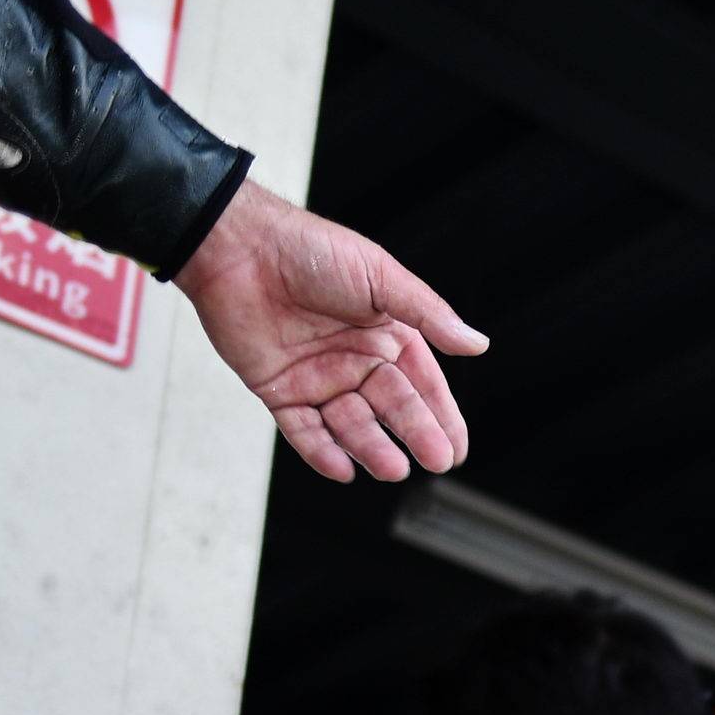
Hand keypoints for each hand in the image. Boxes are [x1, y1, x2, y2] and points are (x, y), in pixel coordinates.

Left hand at [170, 178, 485, 481]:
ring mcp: (317, 378)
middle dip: (416, 435)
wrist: (236, 245)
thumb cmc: (308, 249)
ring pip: (351, 425)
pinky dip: (321, 452)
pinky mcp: (278, 389)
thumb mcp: (380, 276)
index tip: (456, 449)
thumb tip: (477, 344)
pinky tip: (342, 468)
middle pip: (393, 409)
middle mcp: (355, 361)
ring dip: (371, 448)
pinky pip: (303, 429)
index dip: (442, 418)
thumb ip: (428, 315)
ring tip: (392, 468)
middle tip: (435, 460)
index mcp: (387, 336)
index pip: (423, 386)